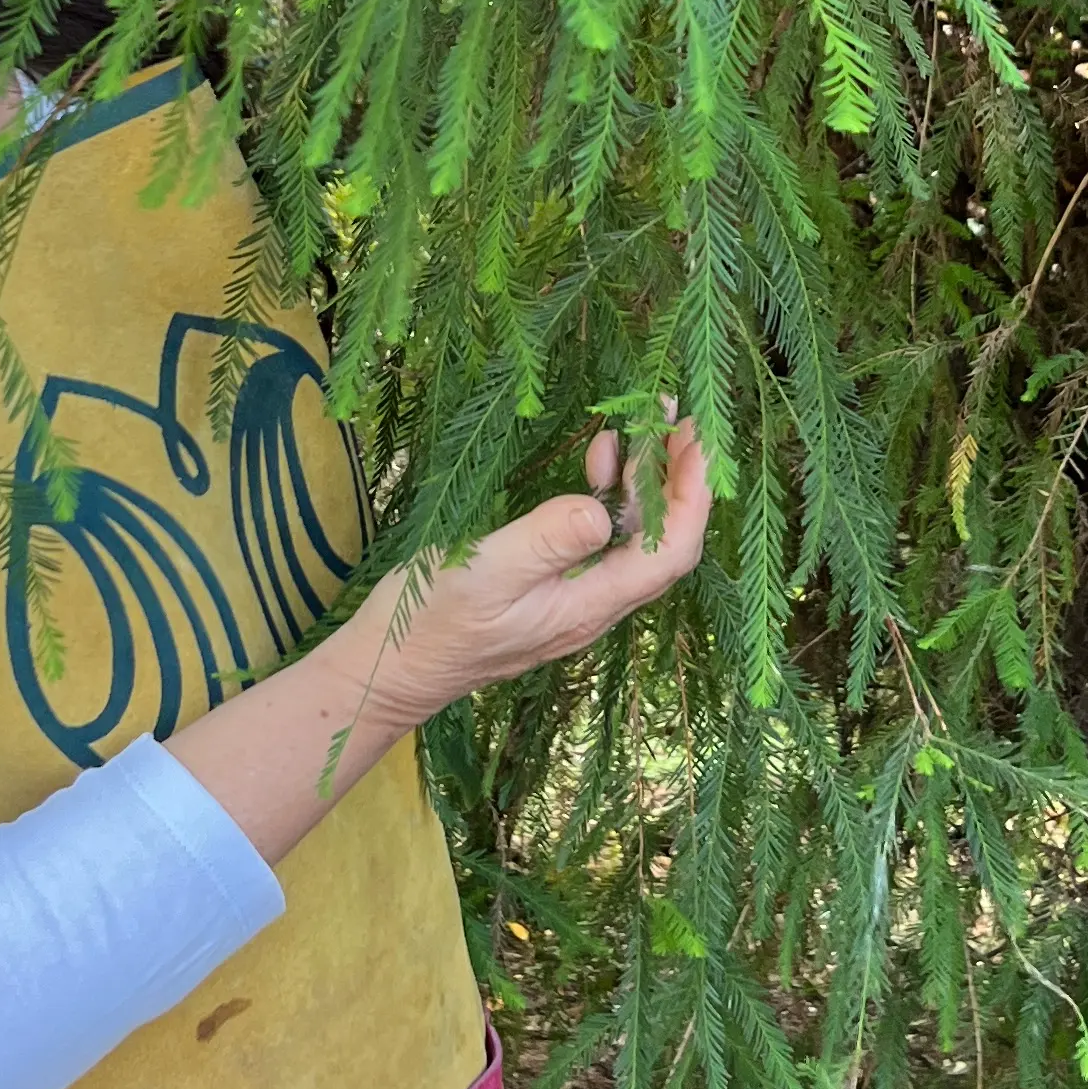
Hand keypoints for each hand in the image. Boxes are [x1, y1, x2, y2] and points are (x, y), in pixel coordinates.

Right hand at [168, 416, 711, 861]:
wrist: (390, 671)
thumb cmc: (431, 621)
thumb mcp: (485, 570)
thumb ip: (547, 540)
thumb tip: (603, 509)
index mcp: (588, 603)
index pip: (669, 551)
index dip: (692, 496)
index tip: (697, 440)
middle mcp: (593, 604)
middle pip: (660, 542)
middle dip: (678, 480)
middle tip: (678, 417)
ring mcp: (573, 598)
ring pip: (631, 538)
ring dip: (645, 482)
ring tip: (641, 424)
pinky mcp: (550, 588)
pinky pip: (599, 540)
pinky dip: (607, 495)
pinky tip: (595, 462)